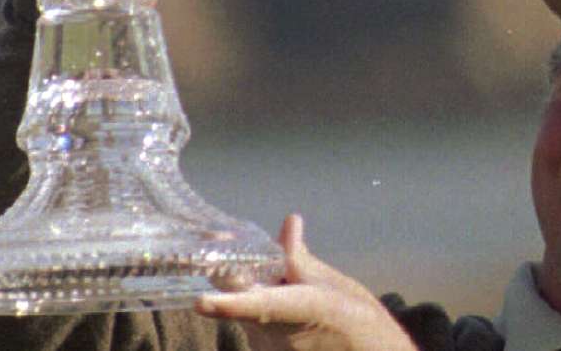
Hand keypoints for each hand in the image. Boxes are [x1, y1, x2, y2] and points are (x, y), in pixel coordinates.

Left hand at [196, 215, 418, 350]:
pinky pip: (254, 325)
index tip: (201, 300)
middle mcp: (276, 337)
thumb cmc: (359, 322)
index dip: (226, 305)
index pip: (255, 307)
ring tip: (282, 283)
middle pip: (241, 299)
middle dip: (238, 272)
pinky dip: (260, 310)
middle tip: (231, 242)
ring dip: (253, 291)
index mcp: (297, 311)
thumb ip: (301, 258)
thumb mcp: (333, 285)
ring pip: (245, 312)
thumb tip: (289, 223)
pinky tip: (286, 305)